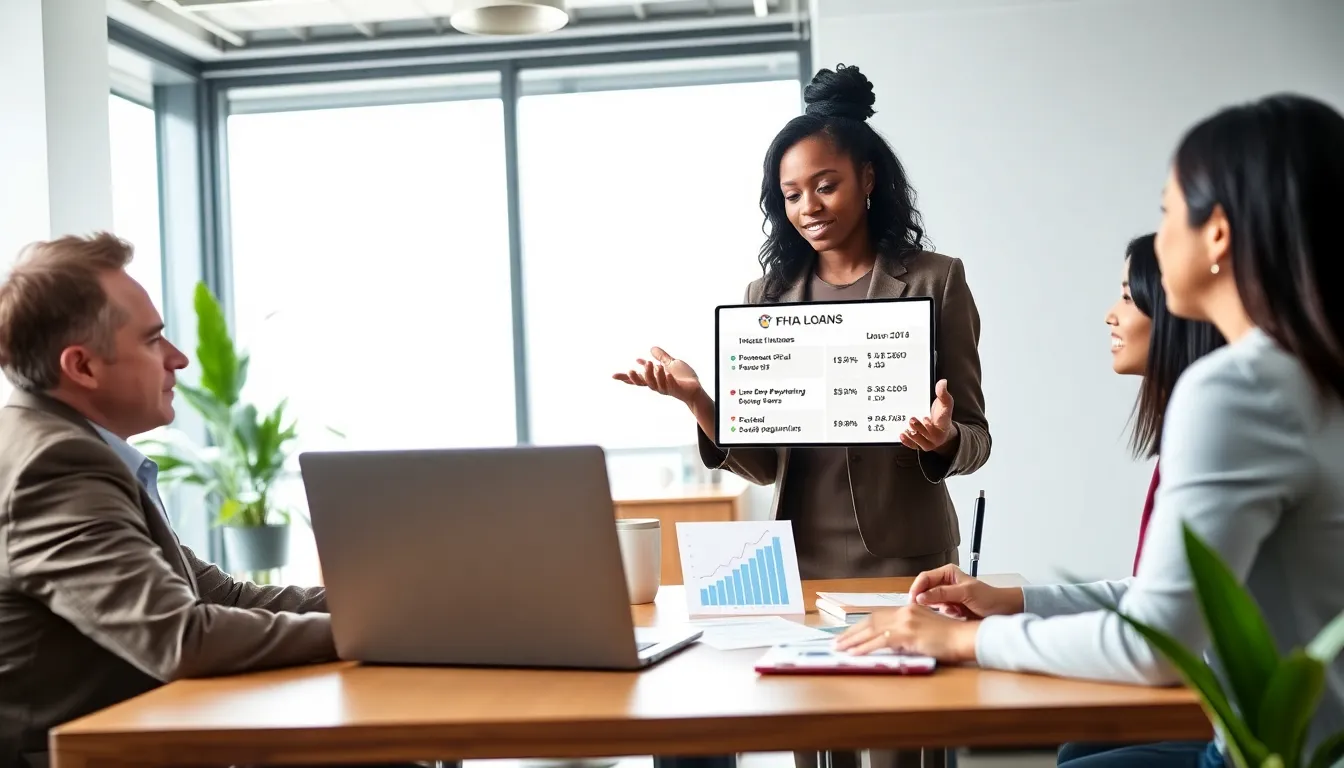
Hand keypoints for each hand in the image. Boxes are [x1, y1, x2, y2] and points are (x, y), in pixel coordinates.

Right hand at [612, 346, 702, 404]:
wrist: (696, 389)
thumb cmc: (683, 378)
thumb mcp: (671, 363)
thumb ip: (661, 357)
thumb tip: (652, 348)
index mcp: (655, 379)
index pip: (638, 379)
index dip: (626, 378)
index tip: (613, 376)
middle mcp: (658, 385)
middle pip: (644, 383)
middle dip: (637, 377)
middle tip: (630, 370)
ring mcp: (668, 388)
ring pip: (656, 384)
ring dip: (653, 374)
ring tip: (651, 364)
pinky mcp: (677, 389)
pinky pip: (671, 386)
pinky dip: (668, 380)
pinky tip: (667, 373)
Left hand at [833, 604, 979, 662]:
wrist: (964, 638)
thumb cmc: (950, 638)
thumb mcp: (924, 630)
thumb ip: (906, 633)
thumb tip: (890, 642)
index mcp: (907, 608)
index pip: (877, 616)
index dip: (861, 626)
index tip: (848, 634)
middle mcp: (904, 611)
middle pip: (870, 621)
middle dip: (851, 633)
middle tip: (837, 642)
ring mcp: (905, 621)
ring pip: (871, 630)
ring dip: (852, 641)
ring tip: (839, 649)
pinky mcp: (908, 633)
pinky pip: (880, 642)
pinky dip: (864, 649)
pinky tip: (854, 655)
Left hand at [901, 379, 955, 452]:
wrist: (941, 427)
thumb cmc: (942, 415)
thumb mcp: (945, 402)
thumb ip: (942, 393)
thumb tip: (942, 382)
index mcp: (943, 427)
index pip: (937, 428)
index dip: (930, 425)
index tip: (925, 417)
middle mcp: (935, 437)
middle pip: (927, 436)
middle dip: (919, 428)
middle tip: (912, 419)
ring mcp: (927, 442)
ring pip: (919, 443)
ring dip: (912, 435)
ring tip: (906, 427)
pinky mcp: (919, 445)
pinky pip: (913, 446)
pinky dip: (907, 442)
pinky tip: (902, 435)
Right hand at [908, 564, 1023, 619]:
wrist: (1003, 611)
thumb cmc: (989, 598)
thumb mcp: (965, 593)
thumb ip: (943, 593)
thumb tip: (921, 596)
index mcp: (947, 573)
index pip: (925, 578)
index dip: (917, 588)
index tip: (913, 600)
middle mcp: (944, 583)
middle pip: (924, 590)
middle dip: (921, 600)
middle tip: (917, 611)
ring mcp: (946, 596)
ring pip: (928, 601)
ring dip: (930, 609)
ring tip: (932, 615)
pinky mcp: (949, 608)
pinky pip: (936, 611)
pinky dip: (938, 615)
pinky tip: (944, 618)